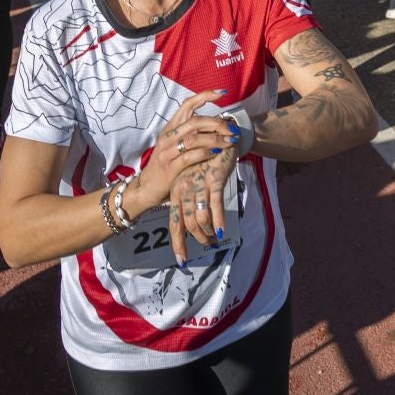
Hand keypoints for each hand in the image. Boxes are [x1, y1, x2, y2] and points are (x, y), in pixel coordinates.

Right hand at [135, 91, 235, 208]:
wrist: (146, 187)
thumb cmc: (166, 165)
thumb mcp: (175, 145)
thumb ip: (190, 134)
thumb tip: (215, 126)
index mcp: (170, 128)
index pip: (187, 105)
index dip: (205, 96)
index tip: (223, 92)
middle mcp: (168, 136)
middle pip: (195, 121)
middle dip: (217, 123)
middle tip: (232, 129)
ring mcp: (167, 151)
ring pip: (194, 137)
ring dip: (216, 138)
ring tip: (230, 141)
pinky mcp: (170, 167)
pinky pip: (190, 156)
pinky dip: (205, 153)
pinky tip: (216, 153)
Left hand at [166, 148, 236, 264]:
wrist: (220, 136)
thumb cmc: (207, 161)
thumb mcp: (194, 180)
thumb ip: (192, 200)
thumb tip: (195, 225)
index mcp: (177, 190)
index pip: (174, 221)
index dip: (178, 241)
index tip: (181, 259)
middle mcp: (184, 188)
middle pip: (183, 223)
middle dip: (188, 242)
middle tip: (196, 254)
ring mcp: (198, 184)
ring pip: (199, 217)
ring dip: (206, 234)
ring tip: (213, 241)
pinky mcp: (213, 179)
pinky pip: (215, 205)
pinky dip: (217, 220)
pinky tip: (220, 231)